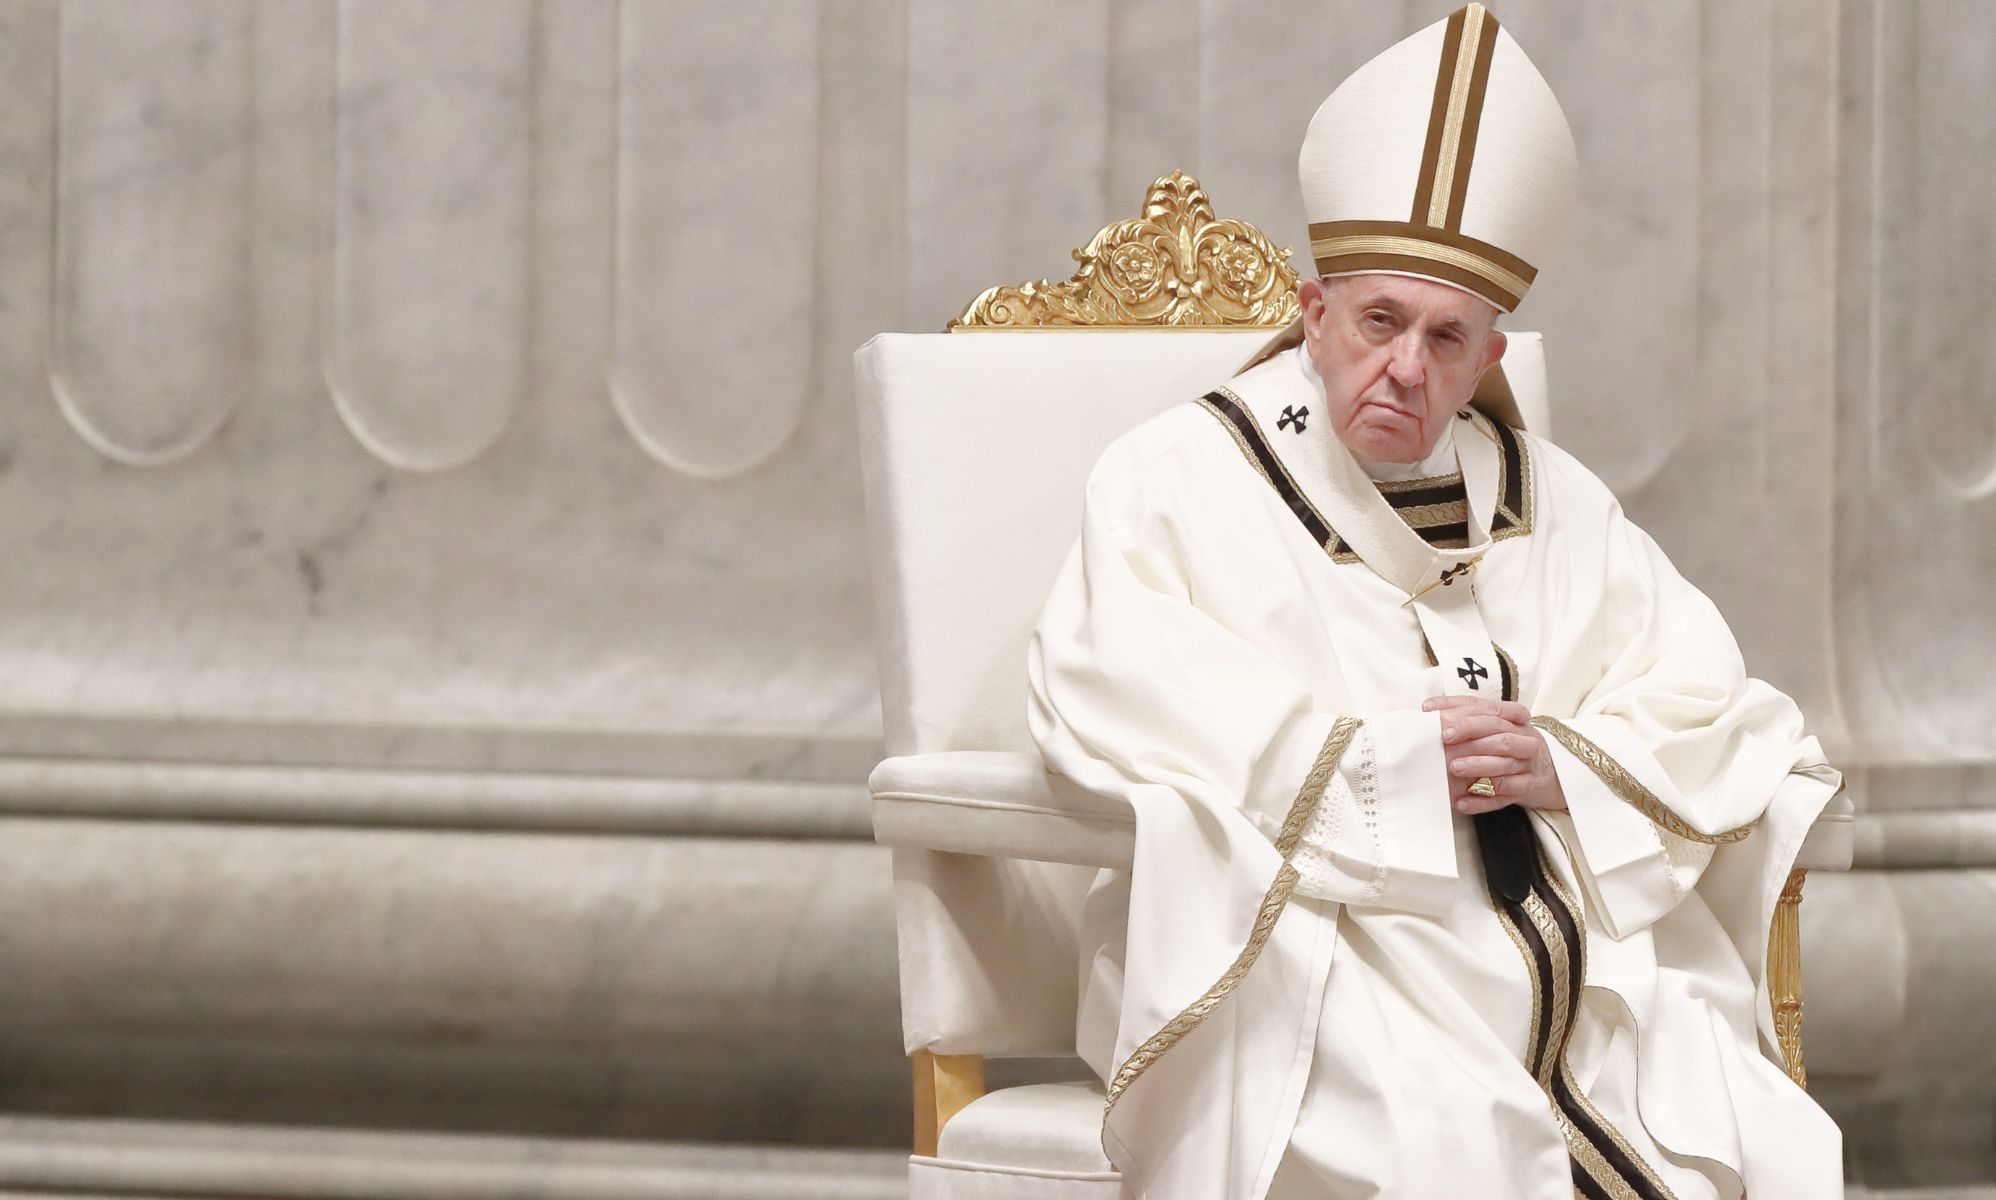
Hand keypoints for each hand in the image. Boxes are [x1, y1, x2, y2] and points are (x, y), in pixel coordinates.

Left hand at [1421, 695, 1566, 814]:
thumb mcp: (1501, 728)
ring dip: (1478, 766)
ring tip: (1454, 768)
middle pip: (1500, 735)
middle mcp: (1525, 741)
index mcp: (1516, 722)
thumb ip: (1471, 717)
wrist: (1557, 777)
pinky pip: (1506, 797)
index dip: (1465, 712)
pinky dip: (1483, 800)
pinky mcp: (1530, 790)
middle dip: (1471, 733)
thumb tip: (1430, 708)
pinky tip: (1462, 802)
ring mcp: (1530, 766)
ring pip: (1505, 765)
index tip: (1438, 716)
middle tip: (1445, 738)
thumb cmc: (1516, 749)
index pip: (1492, 710)